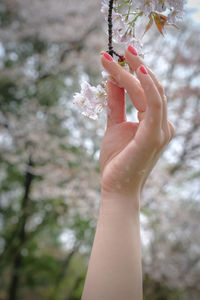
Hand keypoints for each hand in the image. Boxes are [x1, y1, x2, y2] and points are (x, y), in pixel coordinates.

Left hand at [100, 47, 173, 205]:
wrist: (116, 188)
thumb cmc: (117, 160)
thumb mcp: (114, 126)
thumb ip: (116, 105)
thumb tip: (112, 81)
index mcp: (155, 123)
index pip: (147, 92)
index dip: (134, 73)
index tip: (118, 58)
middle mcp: (163, 125)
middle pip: (151, 88)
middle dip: (137, 66)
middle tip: (124, 47)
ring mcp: (161, 130)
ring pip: (151, 92)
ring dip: (137, 71)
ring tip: (124, 53)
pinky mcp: (154, 135)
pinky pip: (155, 105)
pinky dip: (147, 86)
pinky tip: (138, 70)